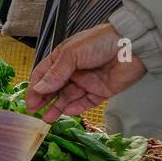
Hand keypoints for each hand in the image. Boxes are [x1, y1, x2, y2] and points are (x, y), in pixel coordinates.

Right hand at [26, 22, 147, 121]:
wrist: (132, 45)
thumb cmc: (99, 42)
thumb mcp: (72, 54)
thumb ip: (56, 73)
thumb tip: (39, 89)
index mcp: (62, 58)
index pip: (43, 74)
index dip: (35, 88)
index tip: (29, 101)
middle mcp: (73, 71)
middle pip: (54, 88)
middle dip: (44, 100)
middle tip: (35, 112)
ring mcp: (87, 82)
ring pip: (68, 98)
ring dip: (57, 108)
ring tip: (47, 119)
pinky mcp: (101, 91)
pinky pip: (86, 102)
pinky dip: (76, 108)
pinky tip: (67, 112)